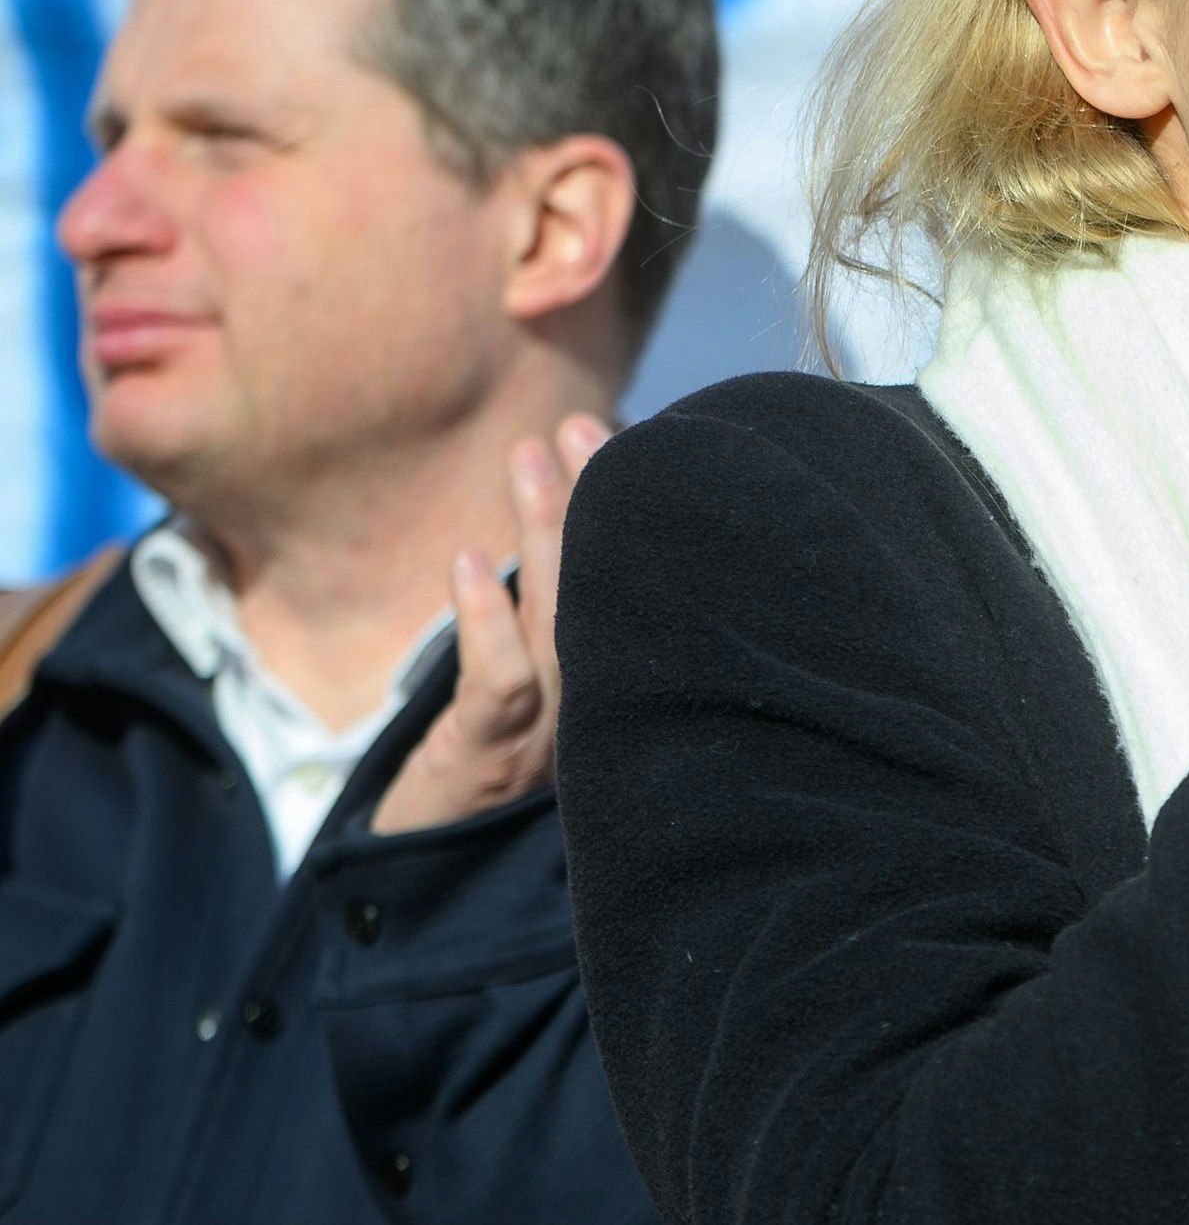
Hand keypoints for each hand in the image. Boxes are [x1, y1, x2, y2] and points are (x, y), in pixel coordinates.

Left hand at [374, 415, 606, 833]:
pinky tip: (472, 562)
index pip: (632, 585)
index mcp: (612, 685)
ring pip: (564, 618)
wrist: (426, 893)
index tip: (620, 438)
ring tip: (529, 456)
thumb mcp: (526, 701)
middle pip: (608, 587)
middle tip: (577, 425)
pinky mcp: (490, 760)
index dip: (627, 511)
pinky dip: (487, 618)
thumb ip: (547, 628)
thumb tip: (554, 527)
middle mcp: (598, 706)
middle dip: (596, 499)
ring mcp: (550, 735)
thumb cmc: (478, 781)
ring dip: (549, 532)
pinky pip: (500, 681)